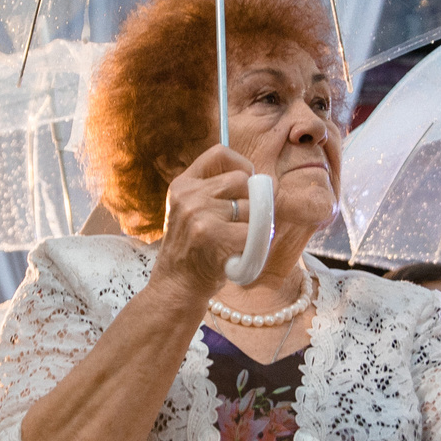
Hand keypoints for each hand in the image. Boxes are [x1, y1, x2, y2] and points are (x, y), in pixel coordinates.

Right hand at [154, 143, 263, 304]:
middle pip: (241, 180)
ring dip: (255, 226)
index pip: (219, 153)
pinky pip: (252, 231)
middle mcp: (188, 195)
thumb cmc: (194, 250)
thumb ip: (215, 193)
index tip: (247, 183)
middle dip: (252, 201)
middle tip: (248, 222)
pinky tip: (241, 255)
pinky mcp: (210, 234)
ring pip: (251, 206)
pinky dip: (255, 245)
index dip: (241, 164)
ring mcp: (197, 213)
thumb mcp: (193, 212)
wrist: (176, 286)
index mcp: (183, 184)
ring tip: (241, 242)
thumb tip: (264, 181)